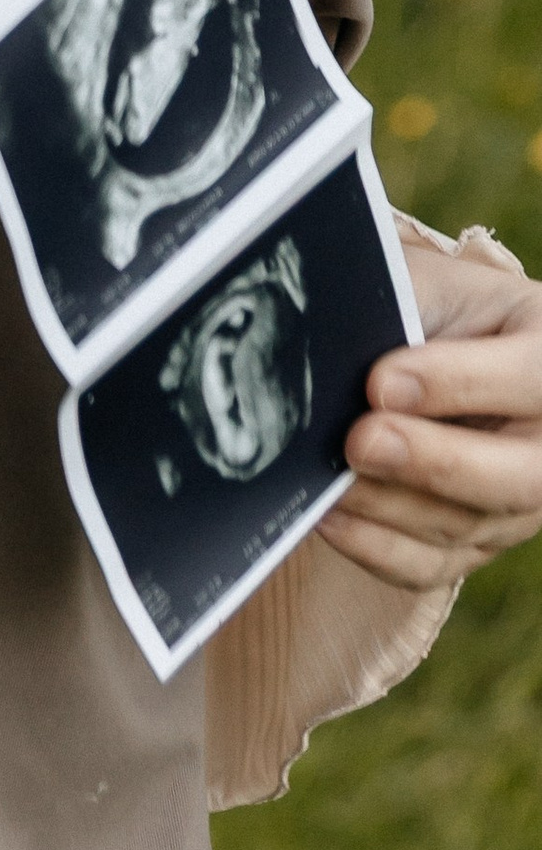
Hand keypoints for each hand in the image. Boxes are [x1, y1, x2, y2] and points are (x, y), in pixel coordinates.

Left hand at [317, 229, 541, 592]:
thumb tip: (329, 334)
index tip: (380, 382)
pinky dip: (377, 547)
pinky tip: (329, 516)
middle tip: (360, 441)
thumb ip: (400, 304)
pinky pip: (435, 565)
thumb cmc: (429, 305)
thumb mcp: (427, 284)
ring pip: (472, 526)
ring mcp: (524, 500)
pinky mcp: (480, 541)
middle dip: (436, 463)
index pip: (531, 376)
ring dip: (391, 507)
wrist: (430, 344)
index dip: (459, 383)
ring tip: (328, 480)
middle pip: (524, 475)